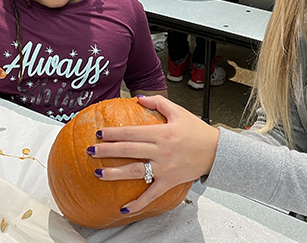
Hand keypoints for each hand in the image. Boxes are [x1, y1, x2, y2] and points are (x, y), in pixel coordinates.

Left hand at [90, 96, 219, 213]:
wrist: (216, 152)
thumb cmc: (197, 131)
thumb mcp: (179, 111)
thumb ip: (158, 102)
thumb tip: (138, 98)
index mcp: (162, 133)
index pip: (132, 132)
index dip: (114, 133)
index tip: (99, 133)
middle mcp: (161, 151)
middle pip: (129, 150)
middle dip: (107, 151)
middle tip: (90, 151)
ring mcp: (165, 168)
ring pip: (136, 172)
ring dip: (115, 173)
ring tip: (98, 173)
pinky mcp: (169, 182)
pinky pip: (152, 194)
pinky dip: (138, 203)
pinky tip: (123, 208)